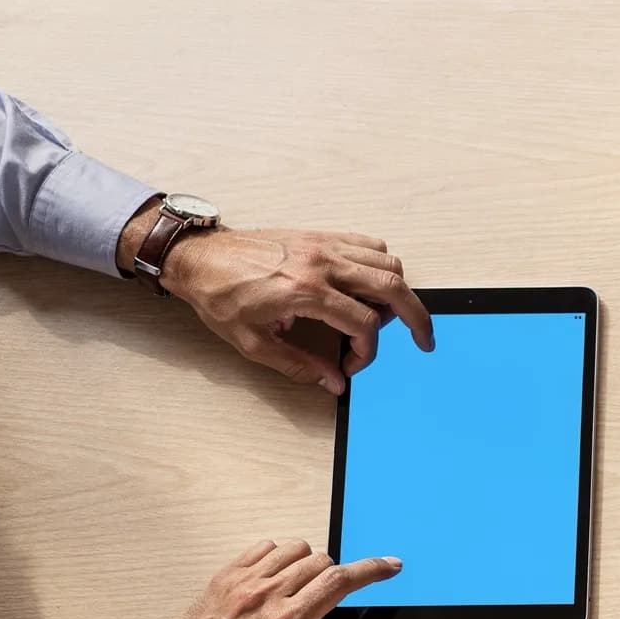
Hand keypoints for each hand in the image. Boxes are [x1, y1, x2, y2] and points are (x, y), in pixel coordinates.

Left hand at [119, 201, 434, 393]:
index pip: (364, 325)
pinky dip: (380, 265)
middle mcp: (321, 264)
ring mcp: (323, 245)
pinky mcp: (320, 236)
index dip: (366, 353)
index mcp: (305, 292)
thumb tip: (334, 382)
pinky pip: (369, 244)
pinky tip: (369, 284)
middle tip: (423, 339)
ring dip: (398, 291)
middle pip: (393, 287)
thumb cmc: (219, 295)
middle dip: (416, 318)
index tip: (351, 365)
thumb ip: (300, 365)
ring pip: (387, 263)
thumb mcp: (254, 343)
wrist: (196, 258)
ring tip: (387, 314)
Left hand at [132, 539, 405, 618]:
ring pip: (296, 548)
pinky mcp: (225, 575)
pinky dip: (280, 556)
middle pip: (322, 561)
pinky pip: (264, 547)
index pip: (340, 581)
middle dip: (337, 576)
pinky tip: (277, 579)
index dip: (372, 570)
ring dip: (309, 563)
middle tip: (328, 600)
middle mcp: (266, 595)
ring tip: (303, 588)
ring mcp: (243, 581)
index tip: (390, 566)